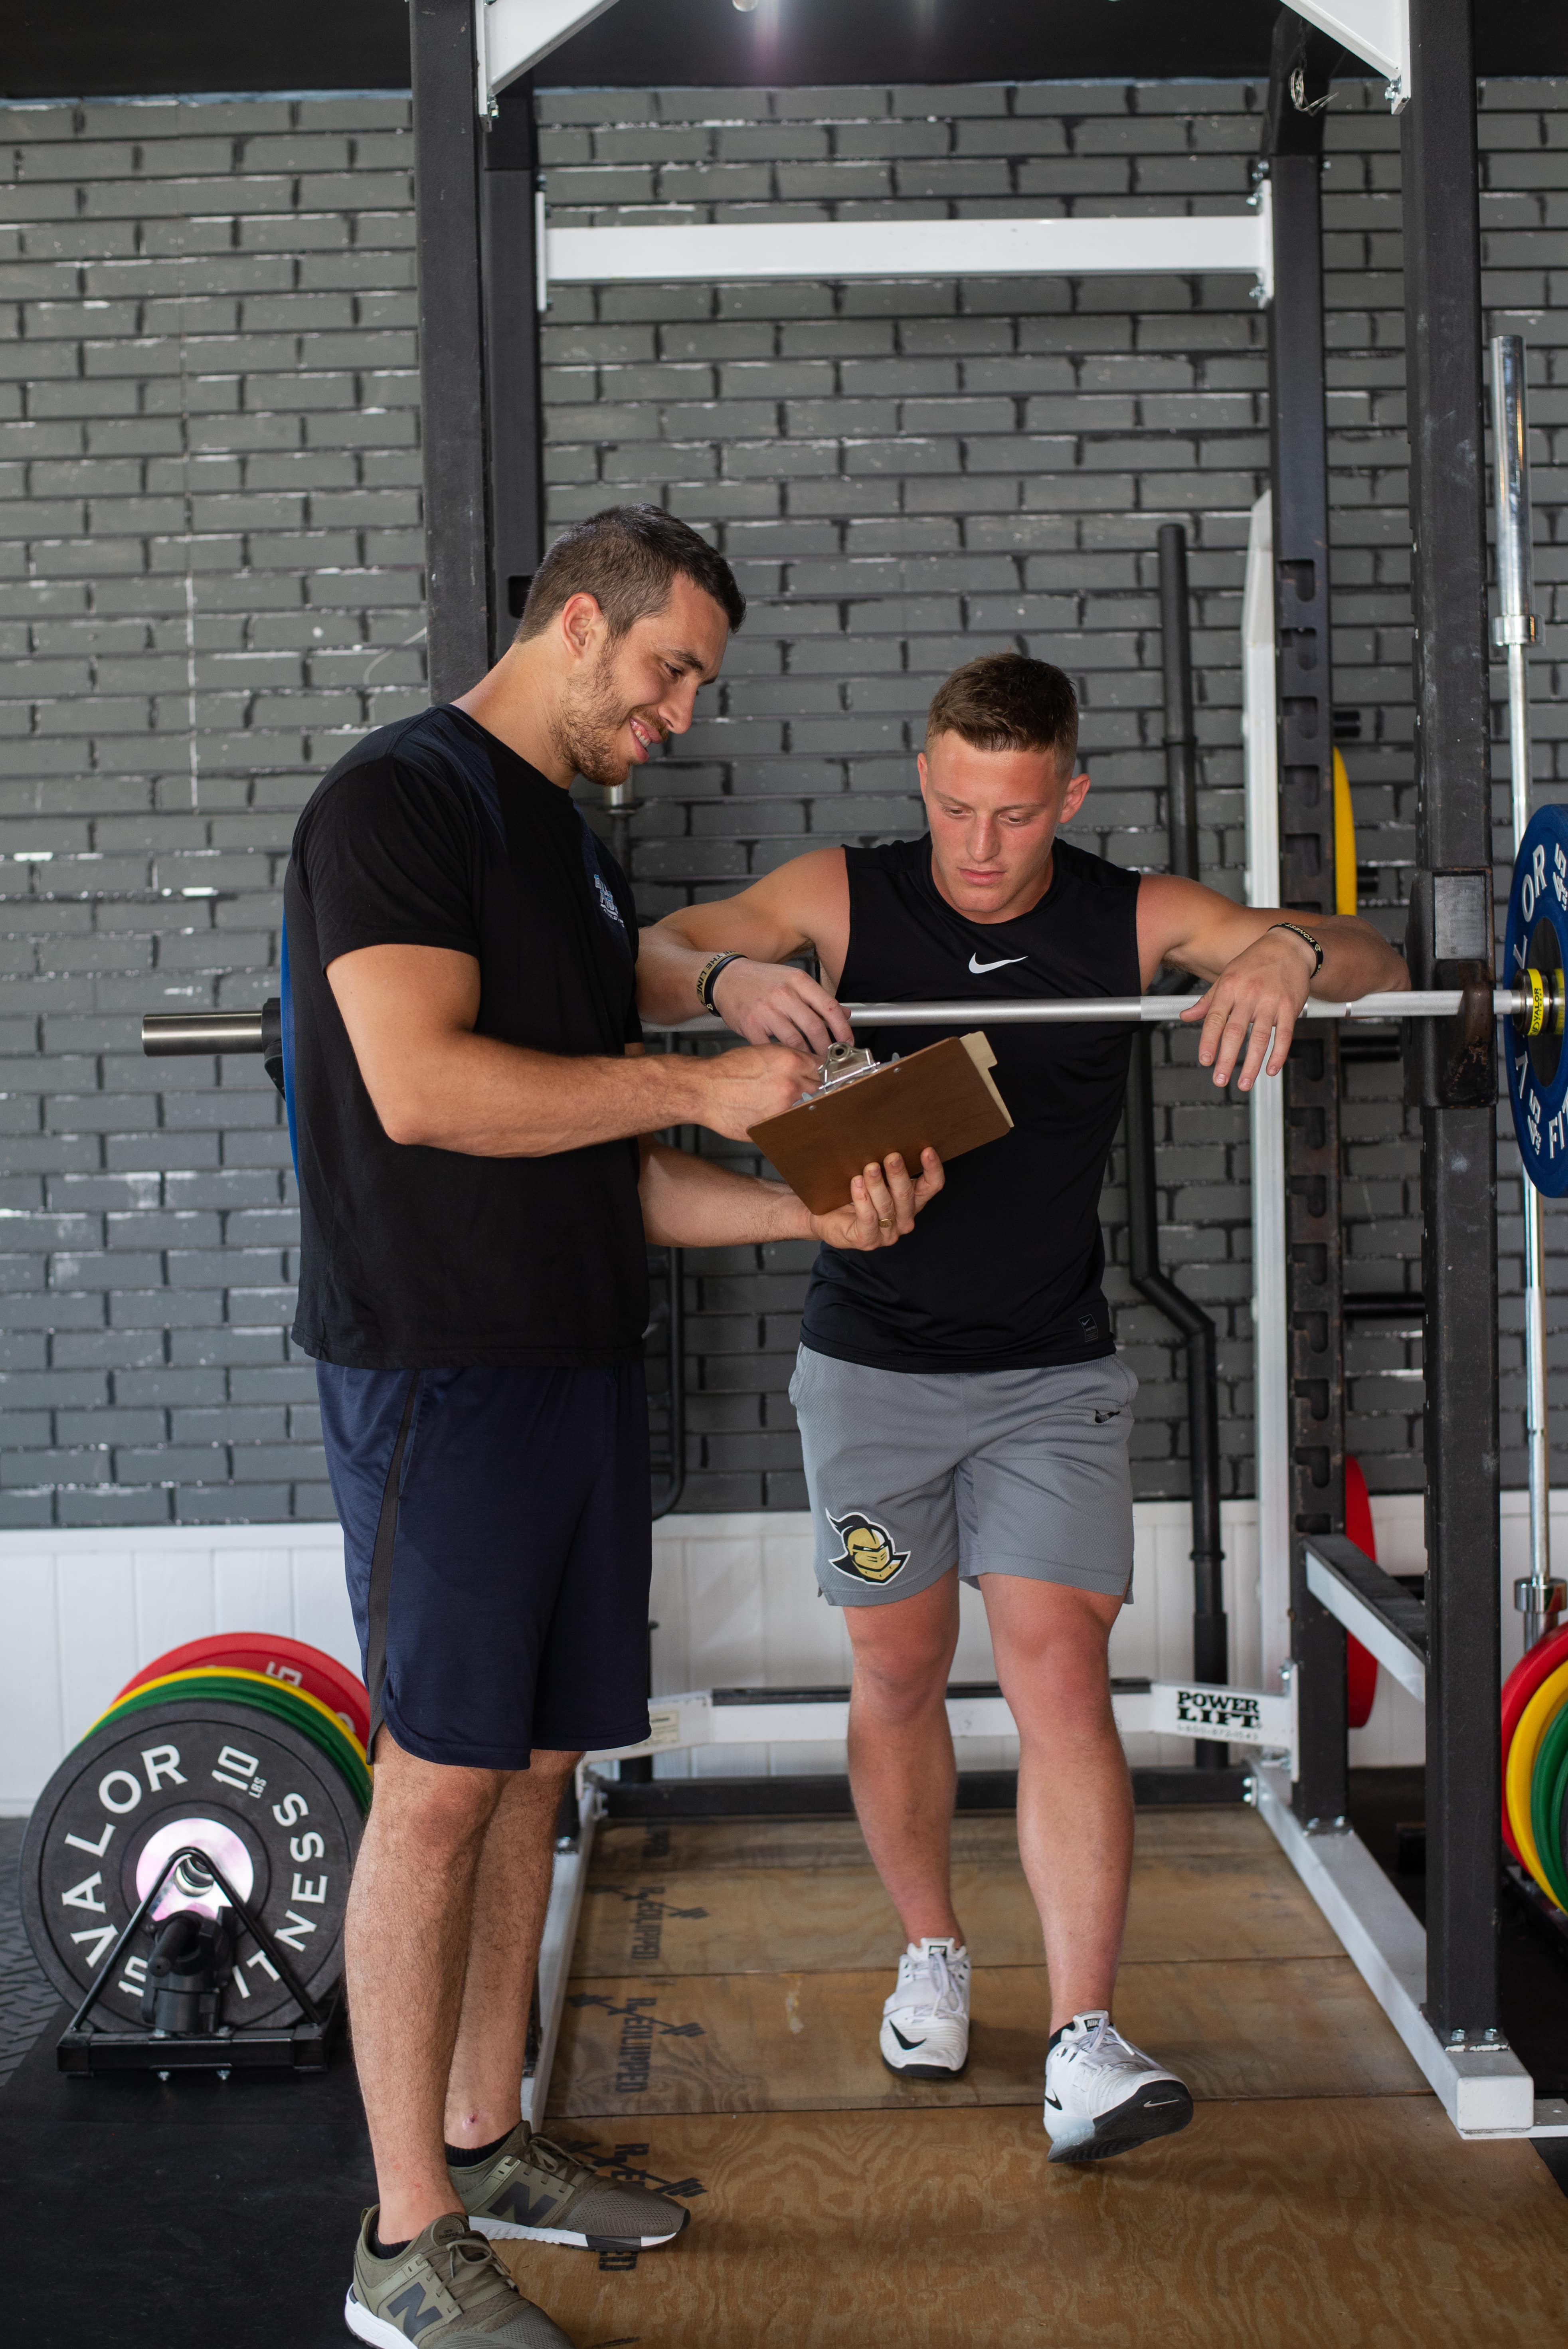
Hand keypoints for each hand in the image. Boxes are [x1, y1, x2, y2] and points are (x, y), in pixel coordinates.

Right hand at [689, 1041, 821, 1139]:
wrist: (704, 1090)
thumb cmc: (726, 1070)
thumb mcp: (762, 1052)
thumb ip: (789, 1059)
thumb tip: (807, 1065)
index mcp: (790, 1062)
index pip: (822, 1067)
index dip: (821, 1071)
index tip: (821, 1074)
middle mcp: (791, 1085)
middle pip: (819, 1088)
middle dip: (813, 1088)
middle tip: (799, 1089)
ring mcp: (784, 1108)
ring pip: (805, 1108)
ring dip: (799, 1105)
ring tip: (779, 1101)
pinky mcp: (774, 1126)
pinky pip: (789, 1123)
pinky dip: (785, 1120)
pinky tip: (770, 1112)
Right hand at [710, 957, 853, 1056]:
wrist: (726, 978)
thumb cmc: (761, 980)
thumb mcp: (792, 980)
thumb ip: (818, 997)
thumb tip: (845, 1013)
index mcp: (798, 981)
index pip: (829, 1007)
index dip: (842, 1028)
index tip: (847, 1042)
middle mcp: (783, 994)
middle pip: (814, 1027)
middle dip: (826, 1047)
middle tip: (830, 1058)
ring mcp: (766, 1010)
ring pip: (795, 1040)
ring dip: (807, 1056)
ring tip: (813, 1062)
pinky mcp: (750, 1025)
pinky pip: (771, 1047)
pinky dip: (781, 1056)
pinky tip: (787, 1059)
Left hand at [808, 1149, 944, 1250]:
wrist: (823, 1215)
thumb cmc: (851, 1192)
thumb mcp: (874, 1176)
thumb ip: (886, 1165)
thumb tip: (889, 1135)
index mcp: (912, 1202)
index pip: (931, 1186)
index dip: (932, 1169)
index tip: (926, 1150)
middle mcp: (904, 1219)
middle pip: (907, 1196)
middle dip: (899, 1175)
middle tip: (891, 1157)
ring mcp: (886, 1233)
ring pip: (887, 1207)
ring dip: (878, 1186)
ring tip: (869, 1168)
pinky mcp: (866, 1240)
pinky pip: (868, 1219)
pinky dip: (863, 1200)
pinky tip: (856, 1184)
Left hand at [1180, 929, 1318, 1089]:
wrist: (1289, 947)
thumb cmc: (1254, 963)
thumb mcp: (1226, 976)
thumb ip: (1207, 1001)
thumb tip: (1185, 1016)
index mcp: (1229, 987)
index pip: (1214, 1019)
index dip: (1208, 1042)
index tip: (1205, 1061)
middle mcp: (1249, 994)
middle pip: (1235, 1032)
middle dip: (1227, 1059)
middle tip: (1220, 1079)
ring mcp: (1271, 1001)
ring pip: (1260, 1037)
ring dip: (1252, 1064)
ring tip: (1244, 1082)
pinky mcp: (1290, 1007)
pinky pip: (1284, 1035)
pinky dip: (1278, 1054)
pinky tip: (1271, 1069)